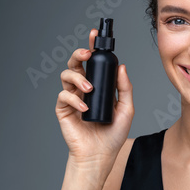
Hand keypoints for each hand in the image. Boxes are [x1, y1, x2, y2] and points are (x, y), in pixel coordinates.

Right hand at [55, 28, 134, 167]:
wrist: (100, 154)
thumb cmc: (113, 133)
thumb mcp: (126, 108)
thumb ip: (125, 88)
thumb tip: (122, 66)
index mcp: (99, 86)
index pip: (94, 63)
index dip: (93, 48)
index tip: (95, 35)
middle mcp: (84, 88)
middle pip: (76, 63)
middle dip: (79, 54)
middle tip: (87, 54)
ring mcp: (72, 98)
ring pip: (67, 75)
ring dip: (78, 77)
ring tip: (89, 88)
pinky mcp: (63, 109)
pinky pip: (63, 96)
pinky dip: (74, 99)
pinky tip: (85, 108)